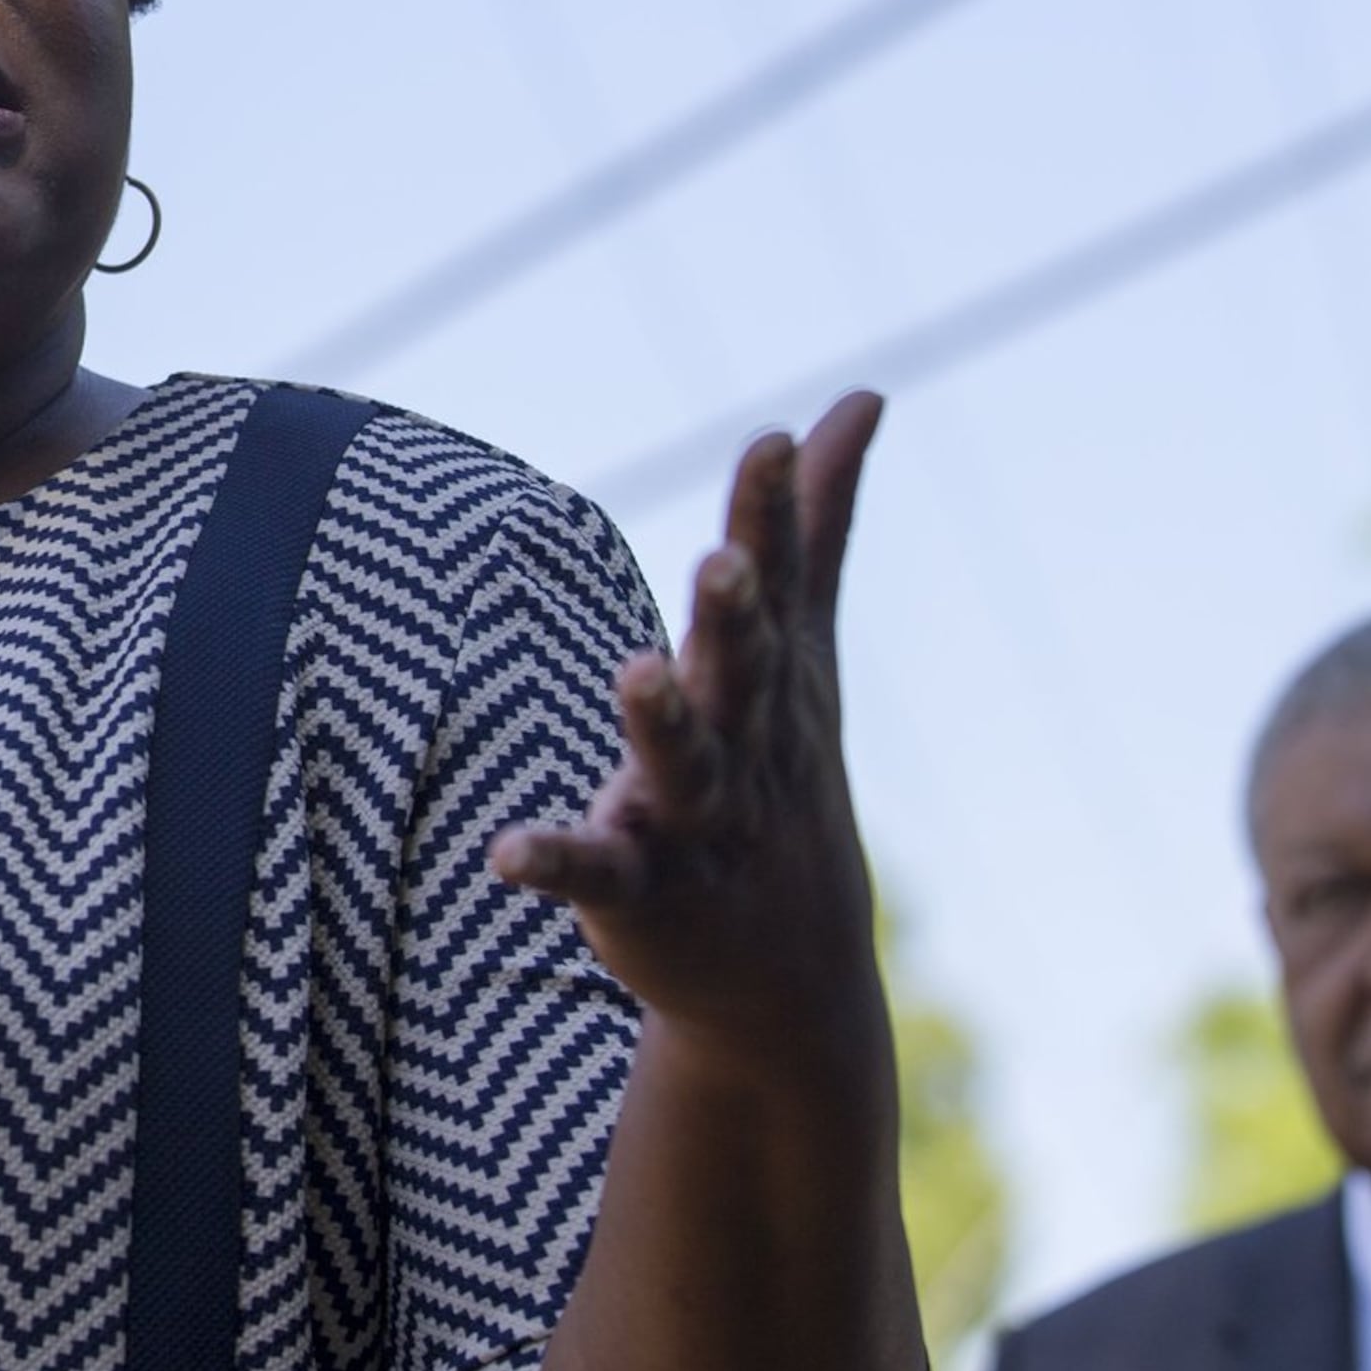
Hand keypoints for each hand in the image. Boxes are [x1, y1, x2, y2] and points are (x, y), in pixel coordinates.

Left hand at [493, 391, 888, 1068]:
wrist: (791, 974)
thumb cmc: (786, 774)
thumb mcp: (807, 651)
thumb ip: (820, 523)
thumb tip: (863, 396)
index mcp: (775, 681)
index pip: (778, 586)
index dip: (771, 517)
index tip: (769, 442)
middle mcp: (745, 745)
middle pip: (741, 674)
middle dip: (735, 620)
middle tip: (724, 562)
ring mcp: (699, 824)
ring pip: (683, 770)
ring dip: (661, 726)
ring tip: (635, 672)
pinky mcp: (644, 896)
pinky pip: (600, 876)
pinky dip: (558, 863)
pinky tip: (507, 854)